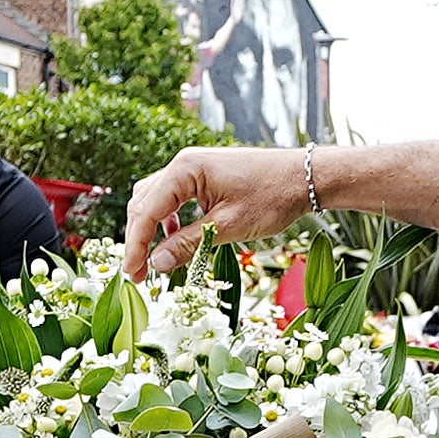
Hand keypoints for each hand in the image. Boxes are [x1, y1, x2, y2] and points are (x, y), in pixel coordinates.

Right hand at [122, 146, 313, 277]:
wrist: (305, 177)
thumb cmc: (272, 197)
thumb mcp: (228, 227)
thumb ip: (188, 244)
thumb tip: (156, 264)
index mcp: (186, 169)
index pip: (146, 210)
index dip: (136, 245)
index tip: (133, 274)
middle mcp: (184, 163)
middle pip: (144, 203)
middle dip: (138, 239)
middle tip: (139, 274)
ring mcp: (193, 168)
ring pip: (155, 200)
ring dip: (150, 229)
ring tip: (154, 261)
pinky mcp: (204, 176)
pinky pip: (174, 198)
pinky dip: (168, 220)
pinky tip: (175, 240)